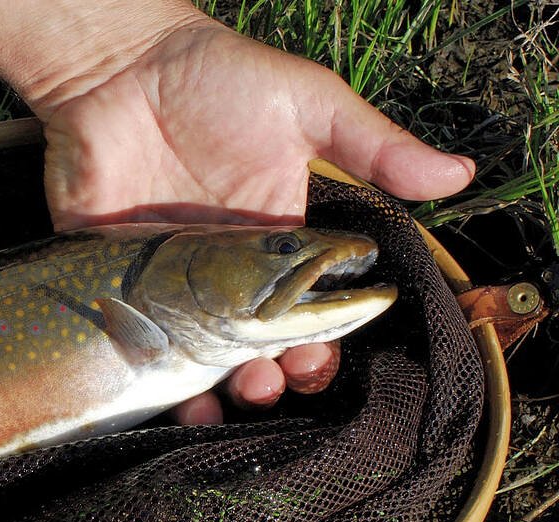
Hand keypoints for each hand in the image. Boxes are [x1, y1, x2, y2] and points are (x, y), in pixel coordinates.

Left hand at [28, 14, 473, 422]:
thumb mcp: (307, 104)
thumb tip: (459, 177)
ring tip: (236, 393)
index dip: (316, 340)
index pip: (304, 309)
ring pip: (197, 357)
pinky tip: (172, 399)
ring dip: (220, 388)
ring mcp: (168, 282)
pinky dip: (150, 378)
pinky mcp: (115, 282)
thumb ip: (374, 147)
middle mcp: (223, 273)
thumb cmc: (217, 80)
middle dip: (274, 373)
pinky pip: (134, 344)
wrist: (119, 69)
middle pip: (253, 345)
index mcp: (275, 241)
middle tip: (277, 379)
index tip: (318, 357)